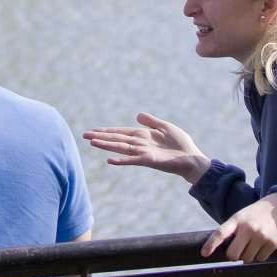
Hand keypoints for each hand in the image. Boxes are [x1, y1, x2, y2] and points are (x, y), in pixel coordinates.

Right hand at [83, 113, 210, 181]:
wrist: (192, 158)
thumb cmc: (181, 143)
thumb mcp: (165, 127)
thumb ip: (151, 121)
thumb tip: (137, 115)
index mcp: (143, 135)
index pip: (121, 132)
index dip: (107, 130)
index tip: (93, 130)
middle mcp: (140, 143)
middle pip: (117, 138)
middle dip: (101, 137)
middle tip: (84, 135)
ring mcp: (143, 152)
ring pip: (121, 147)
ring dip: (106, 145)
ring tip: (92, 143)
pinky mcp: (149, 160)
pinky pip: (132, 160)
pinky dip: (121, 160)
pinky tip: (110, 160)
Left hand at [201, 192, 276, 261]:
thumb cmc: (260, 212)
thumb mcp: (244, 214)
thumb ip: (234, 229)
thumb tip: (224, 249)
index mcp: (238, 219)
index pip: (220, 233)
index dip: (211, 244)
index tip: (204, 253)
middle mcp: (248, 228)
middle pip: (233, 254)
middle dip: (234, 255)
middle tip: (238, 250)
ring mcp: (261, 236)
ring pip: (247, 259)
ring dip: (249, 255)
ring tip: (254, 243)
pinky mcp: (273, 243)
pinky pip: (261, 259)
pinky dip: (260, 255)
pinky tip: (264, 244)